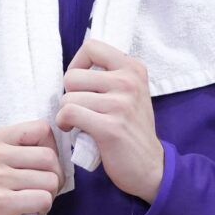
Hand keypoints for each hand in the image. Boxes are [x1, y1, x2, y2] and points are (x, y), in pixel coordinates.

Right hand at [0, 120, 61, 214]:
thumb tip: (69, 136)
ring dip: (48, 194)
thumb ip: (36, 147)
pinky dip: (42, 209)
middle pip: (50, 156)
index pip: (43, 129)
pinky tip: (27, 211)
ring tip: (29, 199)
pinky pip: (44, 199)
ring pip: (51, 180)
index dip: (51, 150)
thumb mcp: (16, 162)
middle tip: (36, 189)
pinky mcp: (0, 202)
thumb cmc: (9, 192)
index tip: (38, 167)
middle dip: (54, 176)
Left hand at [57, 40, 164, 202]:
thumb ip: (110, 76)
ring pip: (68, 97)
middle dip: (70, 95)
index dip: (77, 64)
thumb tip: (75, 68)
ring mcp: (120, 104)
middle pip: (72, 76)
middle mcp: (129, 82)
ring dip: (67, 112)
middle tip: (82, 109)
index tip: (81, 84)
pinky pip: (69, 113)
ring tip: (80, 122)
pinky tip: (73, 129)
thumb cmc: (133, 129)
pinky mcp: (109, 127)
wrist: (151, 166)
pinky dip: (64, 123)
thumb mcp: (131, 93)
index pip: (92, 47)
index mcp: (134, 68)